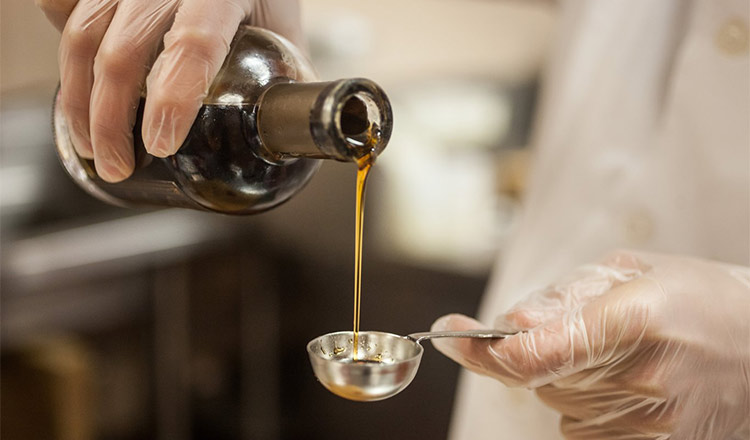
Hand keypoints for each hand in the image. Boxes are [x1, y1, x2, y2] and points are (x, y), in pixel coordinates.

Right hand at [37, 0, 303, 181]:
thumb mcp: (281, 30)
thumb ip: (283, 77)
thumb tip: (285, 137)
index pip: (194, 42)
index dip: (174, 98)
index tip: (161, 145)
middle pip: (123, 49)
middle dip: (111, 120)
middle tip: (118, 165)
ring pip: (83, 34)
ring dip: (79, 101)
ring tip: (92, 147)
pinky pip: (62, 8)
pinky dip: (67, 54)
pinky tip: (76, 91)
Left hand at [431, 250, 749, 438]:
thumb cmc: (702, 298)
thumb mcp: (633, 271)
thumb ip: (565, 298)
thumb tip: (511, 326)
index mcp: (636, 318)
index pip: (538, 353)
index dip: (485, 351)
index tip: (451, 337)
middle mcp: (645, 376)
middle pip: (541, 379)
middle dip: (536, 354)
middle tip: (576, 330)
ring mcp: (655, 423)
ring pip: (560, 406)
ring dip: (567, 381)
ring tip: (620, 356)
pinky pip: (584, 432)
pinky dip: (586, 407)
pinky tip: (625, 384)